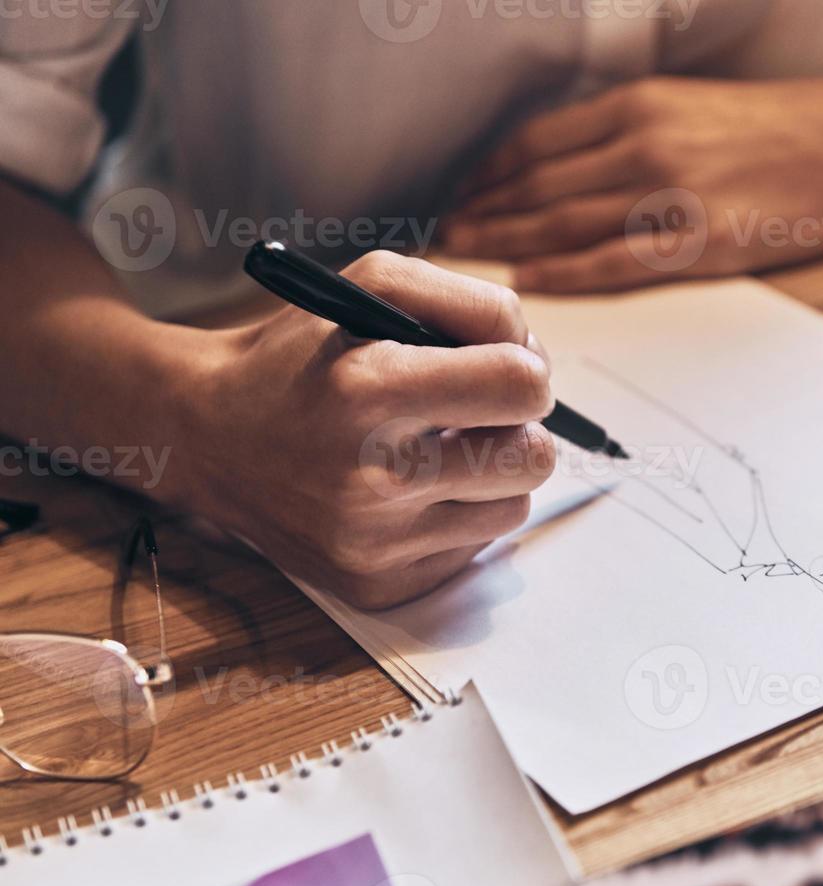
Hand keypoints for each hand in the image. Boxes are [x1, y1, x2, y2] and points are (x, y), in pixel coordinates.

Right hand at [178, 252, 555, 607]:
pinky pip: (474, 549)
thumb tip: (536, 360)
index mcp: (368, 389)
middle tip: (477, 413)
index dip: (526, 369)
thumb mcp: (373, 285)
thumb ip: (472, 302)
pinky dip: (457, 515)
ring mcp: (375, 543)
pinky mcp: (378, 586)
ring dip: (490, 475)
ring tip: (435, 450)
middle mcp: (371, 476)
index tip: (502, 368)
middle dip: (518, 427)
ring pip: (514, 507)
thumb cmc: (304, 357)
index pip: (520, 386)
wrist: (209, 438)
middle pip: (534, 458)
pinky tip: (409, 493)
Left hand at [438, 73, 822, 292]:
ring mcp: (668, 196)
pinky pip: (612, 262)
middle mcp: (643, 145)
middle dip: (483, 212)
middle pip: (537, 185)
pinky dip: (563, 271)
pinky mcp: (698, 243)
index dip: (489, 172)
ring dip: (506, 242)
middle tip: (446, 237)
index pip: (537, 142)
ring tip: (470, 260)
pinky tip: (527, 279)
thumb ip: (628, 130)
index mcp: (640, 107)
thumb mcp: (691, 106)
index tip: (463, 192)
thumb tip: (565, 166)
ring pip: (562, 223)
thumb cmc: (777, 127)